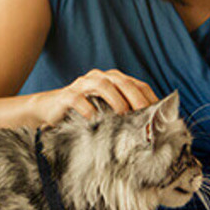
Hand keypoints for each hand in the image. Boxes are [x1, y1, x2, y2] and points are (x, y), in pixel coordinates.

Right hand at [35, 69, 158, 124]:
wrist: (50, 110)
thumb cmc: (85, 113)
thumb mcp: (108, 112)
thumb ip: (126, 115)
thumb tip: (150, 131)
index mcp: (113, 81)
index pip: (137, 84)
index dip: (150, 97)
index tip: (159, 113)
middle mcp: (99, 78)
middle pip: (122, 81)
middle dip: (136, 97)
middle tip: (145, 114)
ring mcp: (82, 84)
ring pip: (102, 84)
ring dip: (115, 99)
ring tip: (123, 114)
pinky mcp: (67, 95)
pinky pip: (78, 98)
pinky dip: (88, 108)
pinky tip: (94, 119)